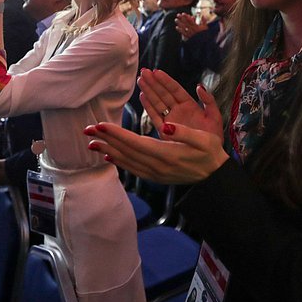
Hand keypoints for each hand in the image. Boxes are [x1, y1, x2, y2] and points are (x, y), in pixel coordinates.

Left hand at [83, 120, 227, 183]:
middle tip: (87, 130)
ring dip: (108, 150)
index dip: (117, 133)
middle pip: (126, 151)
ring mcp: (155, 174)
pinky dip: (119, 161)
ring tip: (92, 143)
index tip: (101, 125)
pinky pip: (132, 168)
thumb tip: (166, 126)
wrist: (214, 176)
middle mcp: (157, 166)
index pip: (136, 142)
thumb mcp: (203, 139)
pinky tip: (110, 156)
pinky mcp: (155, 177)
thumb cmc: (210, 153)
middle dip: (106, 140)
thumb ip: (183, 132)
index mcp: (167, 154)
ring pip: (126, 161)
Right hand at [138, 69, 222, 137]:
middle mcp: (178, 111)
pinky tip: (142, 96)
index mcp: (190, 106)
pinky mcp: (165, 131)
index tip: (157, 71)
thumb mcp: (214, 117)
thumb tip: (199, 86)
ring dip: (149, 91)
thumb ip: (209, 101)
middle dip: (153, 83)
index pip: (176, 90)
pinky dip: (148, 107)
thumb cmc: (214, 138)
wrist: (210, 158)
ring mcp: (171, 120)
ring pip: (157, 103)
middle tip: (144, 71)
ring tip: (141, 80)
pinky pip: (155, 117)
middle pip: (163, 94)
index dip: (166, 81)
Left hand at [175, 13, 206, 40]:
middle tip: (178, 15)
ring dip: (179, 23)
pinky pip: (183, 33)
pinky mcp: (188, 36)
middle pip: (185, 23)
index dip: (186, 16)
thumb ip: (204, 21)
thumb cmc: (204, 34)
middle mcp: (192, 29)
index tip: (183, 13)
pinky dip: (180, 30)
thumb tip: (203, 15)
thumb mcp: (205, 27)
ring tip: (176, 19)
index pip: (190, 20)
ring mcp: (189, 33)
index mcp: (196, 26)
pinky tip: (176, 27)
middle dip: (181, 18)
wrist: (203, 43)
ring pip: (183, 27)